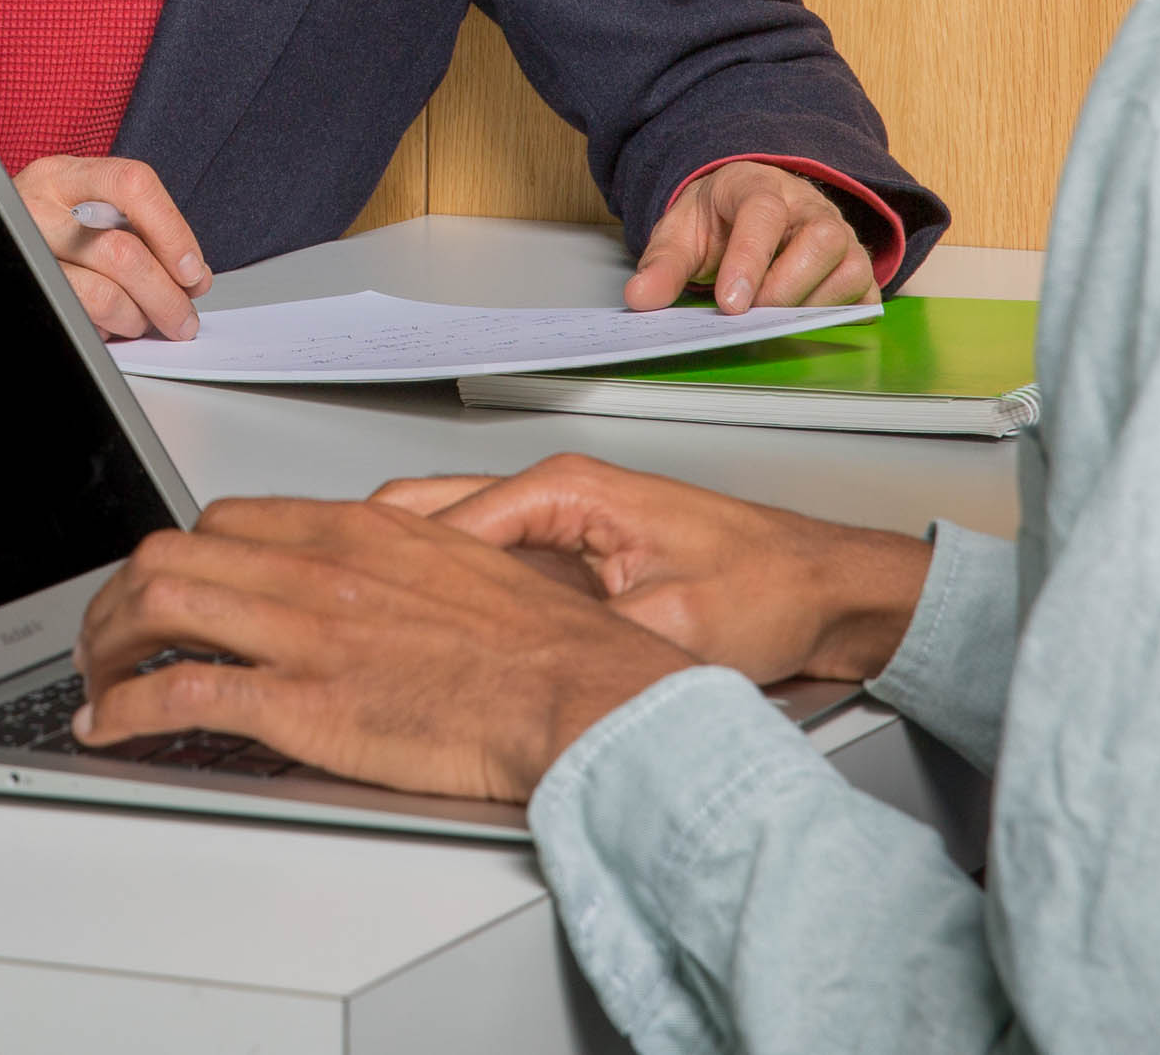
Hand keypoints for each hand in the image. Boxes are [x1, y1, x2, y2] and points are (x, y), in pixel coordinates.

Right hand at [18, 154, 211, 341]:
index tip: (191, 269)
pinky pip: (80, 318)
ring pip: (103, 294)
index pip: (132, 184)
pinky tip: (110, 324)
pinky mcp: (31, 288)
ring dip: (138, 318)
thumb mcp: (84, 206)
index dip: (172, 231)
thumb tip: (193, 277)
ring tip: (145, 321)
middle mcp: (38, 206)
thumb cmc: (50, 227)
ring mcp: (28, 250)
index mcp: (63, 175)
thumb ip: (140, 229)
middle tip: (183, 317)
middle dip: (166, 295)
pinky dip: (107, 329)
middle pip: (122, 251)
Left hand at [70, 498, 684, 802]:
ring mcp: (305, 633)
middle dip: (122, 597)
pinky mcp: (302, 704)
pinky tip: (111, 727)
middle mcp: (319, 567)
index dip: (182, 557)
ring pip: (157, 604)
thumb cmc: (548, 652)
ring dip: (106, 644)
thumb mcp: (469, 571)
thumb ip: (405, 565)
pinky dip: (125, 708)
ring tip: (96, 680)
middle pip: (174, 553)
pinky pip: (178, 691)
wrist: (583, 697)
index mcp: (360, 531)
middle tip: (110, 638)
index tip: (168, 590)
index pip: (230, 520)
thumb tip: (375, 577)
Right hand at [371, 456, 931, 685]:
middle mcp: (556, 493)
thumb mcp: (678, 624)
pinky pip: (485, 563)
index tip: (359, 603)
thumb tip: (522, 669)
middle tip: (335, 602)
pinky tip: (426, 631)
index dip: (402, 571)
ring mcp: (559, 522)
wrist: (825, 589)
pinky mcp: (569, 556)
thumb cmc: (769, 588)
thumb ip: (593, 639)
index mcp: (571, 489)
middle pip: (433, 513)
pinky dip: (449, 589)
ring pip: (452, 537)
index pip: (454, 522)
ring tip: (366, 621)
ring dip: (413, 574)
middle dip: (382, 557)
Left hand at [628, 158, 877, 313]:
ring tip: (772, 319)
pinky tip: (806, 322)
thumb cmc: (716, 220)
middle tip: (750, 315)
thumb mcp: (680, 233)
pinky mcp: (854, 265)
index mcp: (758, 186)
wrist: (743, 207)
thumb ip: (662, 265)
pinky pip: (865, 291)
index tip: (730, 305)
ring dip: (811, 304)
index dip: (749, 259)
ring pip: (849, 266)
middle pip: (821, 238)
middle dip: (785, 287)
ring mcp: (838, 234)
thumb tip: (640, 298)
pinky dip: (842, 314)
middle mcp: (808, 206)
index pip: (763, 213)